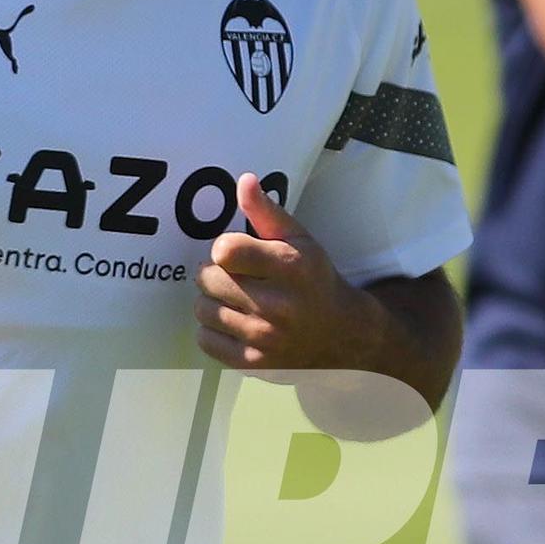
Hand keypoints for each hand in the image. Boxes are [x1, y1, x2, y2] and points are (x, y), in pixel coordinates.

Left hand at [193, 174, 373, 373]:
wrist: (342, 335)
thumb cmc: (314, 280)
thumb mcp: (299, 240)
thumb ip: (267, 211)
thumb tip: (244, 180)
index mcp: (291, 266)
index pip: (226, 251)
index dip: (223, 248)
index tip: (233, 252)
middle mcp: (279, 304)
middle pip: (209, 280)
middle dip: (214, 274)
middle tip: (231, 275)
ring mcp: (265, 337)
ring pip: (202, 310)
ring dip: (210, 301)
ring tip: (231, 298)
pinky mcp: (254, 363)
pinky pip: (205, 341)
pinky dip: (211, 330)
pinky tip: (231, 322)